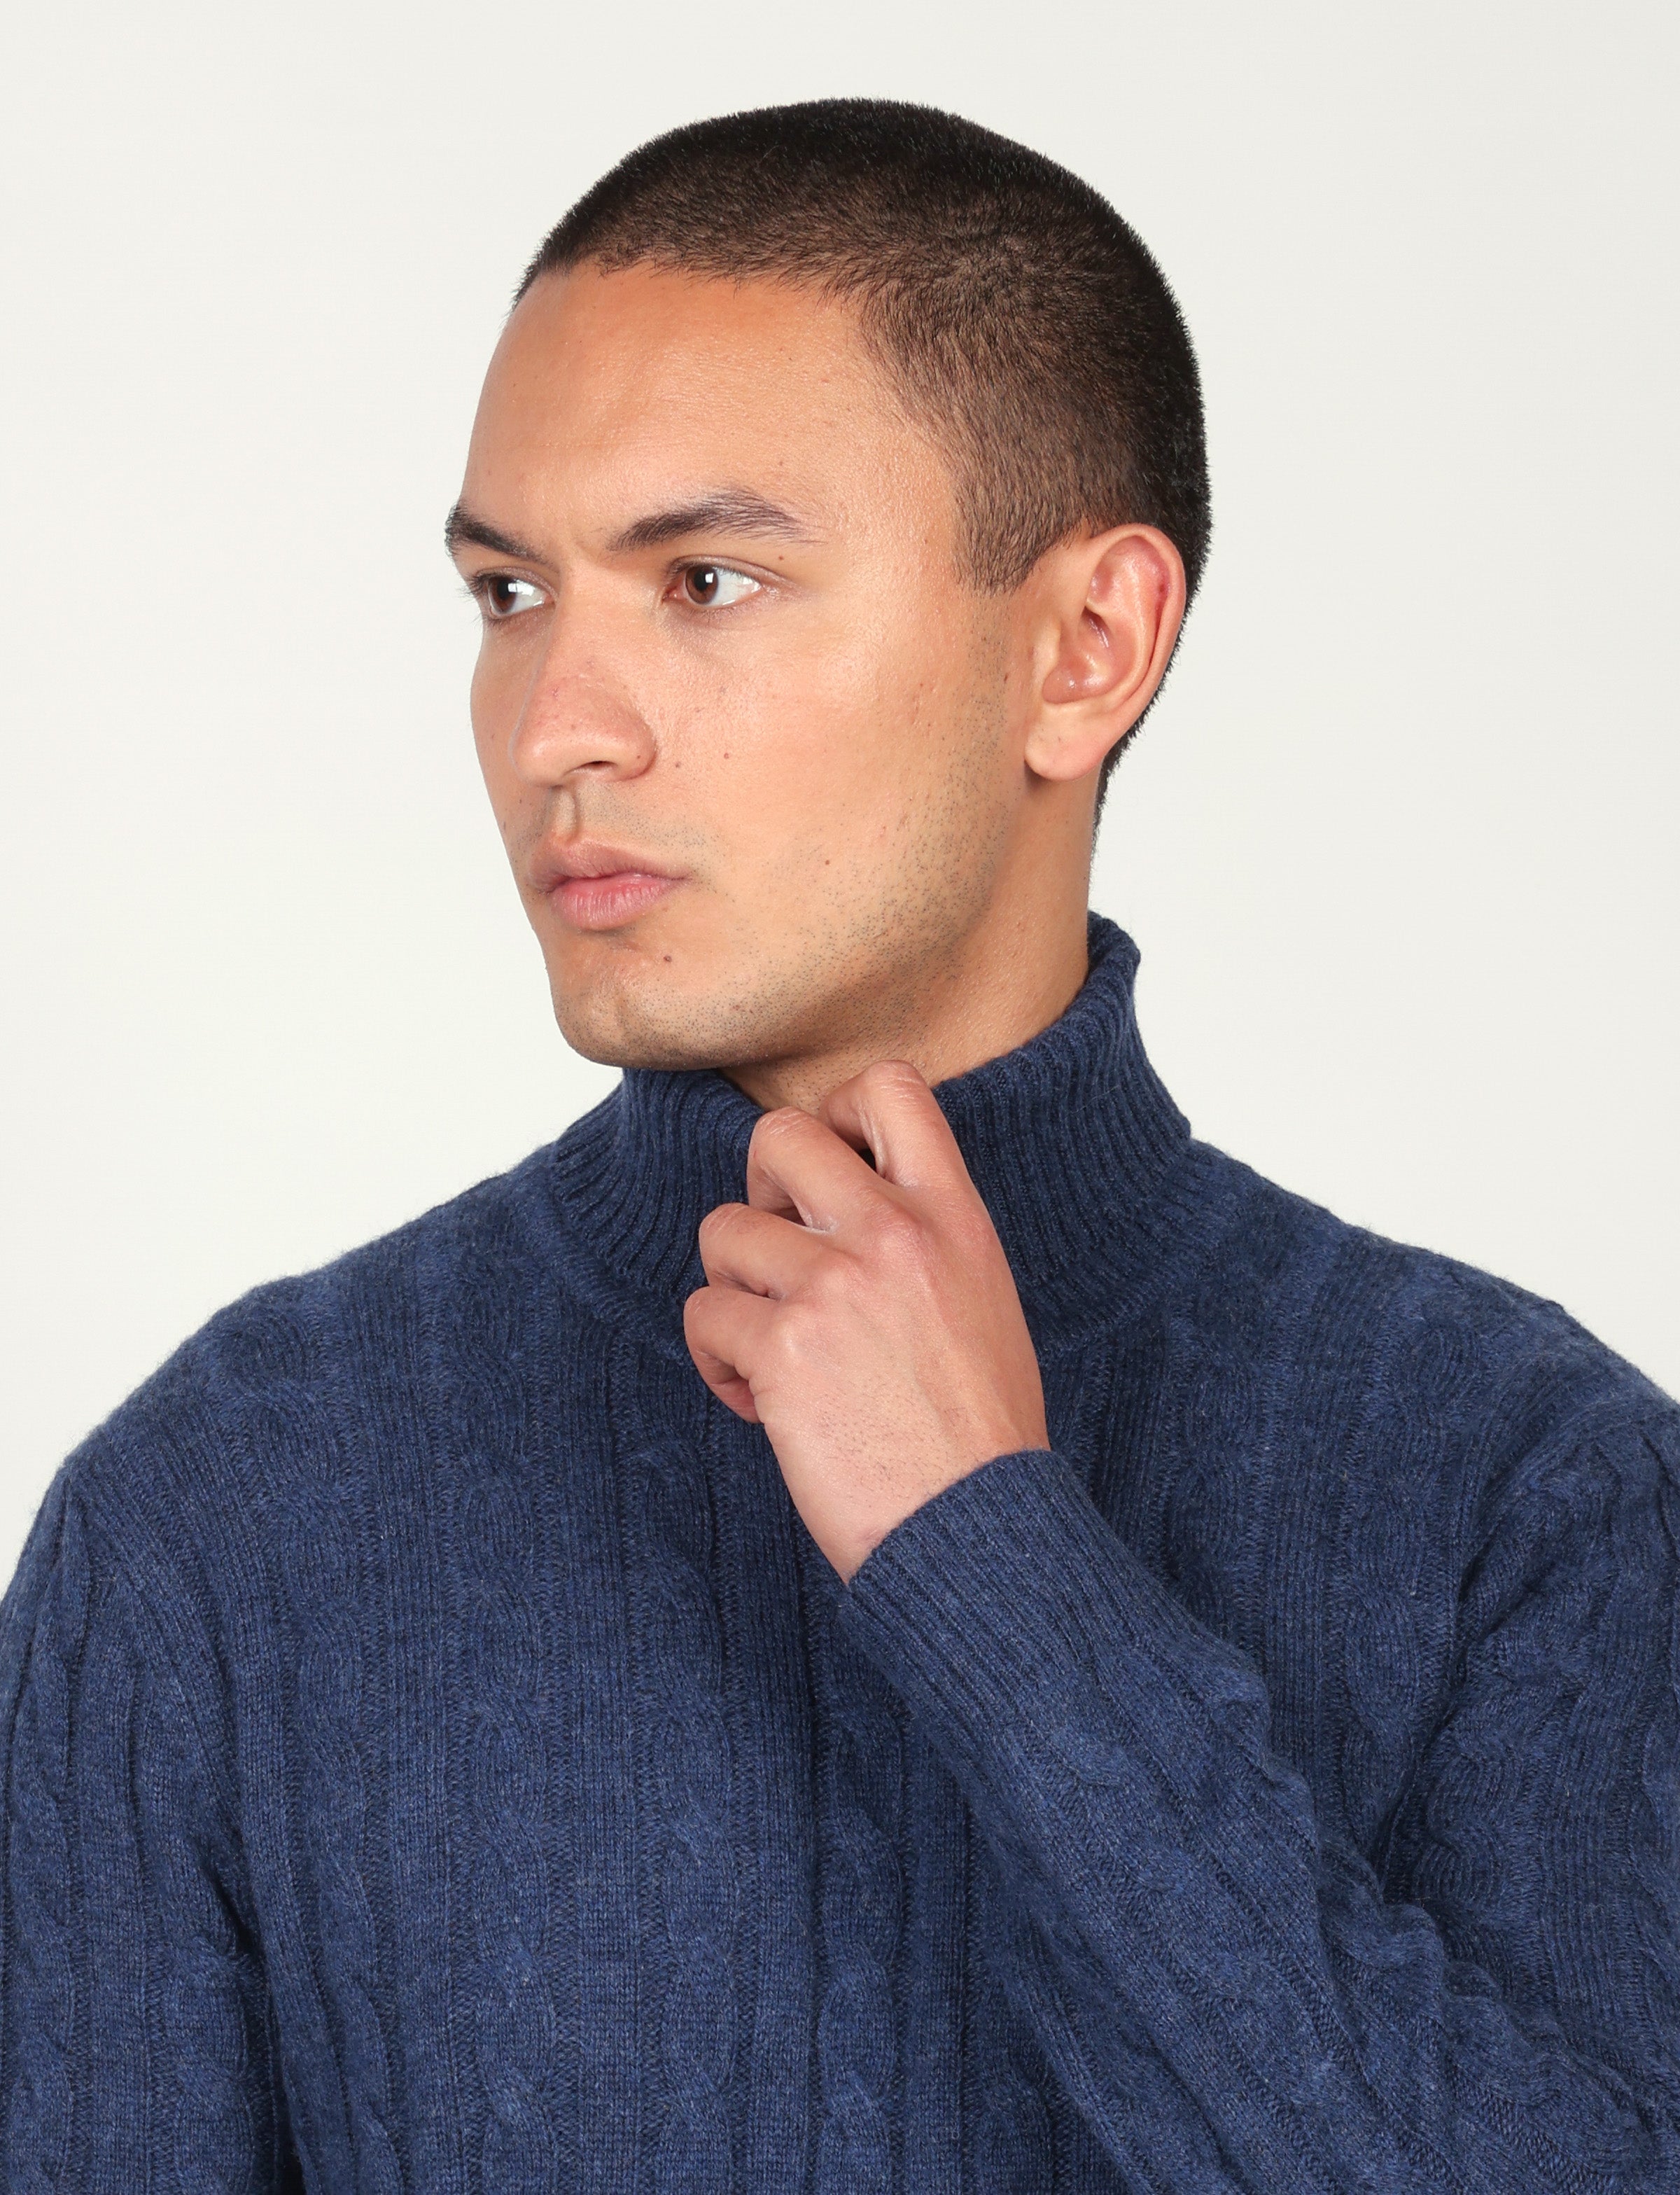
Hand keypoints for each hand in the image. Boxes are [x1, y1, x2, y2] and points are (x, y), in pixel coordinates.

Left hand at [684, 1060, 1048, 1579]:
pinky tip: (761, 1407)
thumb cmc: (980, 1434)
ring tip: (773, 1355)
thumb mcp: (981, 1300)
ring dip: (732, 1293)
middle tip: (782, 1262)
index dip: (836, 1111)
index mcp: (955, 1216)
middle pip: (777, 1137)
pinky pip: (704, 1314)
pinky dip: (718, 1362)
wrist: (982, 1531)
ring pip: (722, 1231)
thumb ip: (920, 1239)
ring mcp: (835, 1287)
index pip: (889, 1087)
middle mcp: (895, 1233)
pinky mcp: (784, 1350)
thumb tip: (838, 1208)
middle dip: (760, 1194)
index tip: (829, 1174)